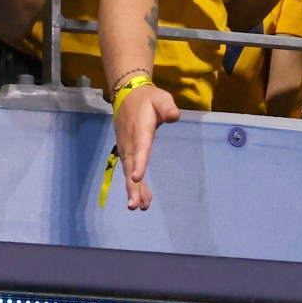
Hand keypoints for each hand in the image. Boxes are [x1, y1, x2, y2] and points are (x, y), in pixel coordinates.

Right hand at [112, 79, 178, 210]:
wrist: (127, 95)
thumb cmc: (148, 99)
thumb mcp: (161, 98)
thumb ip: (167, 107)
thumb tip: (174, 115)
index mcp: (140, 131)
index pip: (139, 149)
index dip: (138, 163)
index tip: (137, 177)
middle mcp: (130, 143)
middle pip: (130, 167)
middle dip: (132, 187)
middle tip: (134, 205)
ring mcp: (126, 149)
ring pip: (129, 172)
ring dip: (134, 190)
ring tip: (141, 207)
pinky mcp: (126, 153)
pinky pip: (129, 172)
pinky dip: (136, 186)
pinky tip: (144, 201)